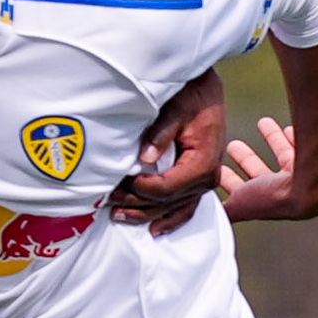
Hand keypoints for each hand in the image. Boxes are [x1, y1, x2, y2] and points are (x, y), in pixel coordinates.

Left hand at [107, 69, 225, 236]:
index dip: (139, 189)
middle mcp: (208, 177)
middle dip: (136, 203)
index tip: (118, 184)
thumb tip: (144, 158)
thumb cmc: (191, 95)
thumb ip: (160, 134)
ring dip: (147, 214)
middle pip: (167, 201)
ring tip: (119, 216)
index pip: (165, 187)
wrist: (207, 89)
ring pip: (174, 208)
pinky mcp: (200, 179)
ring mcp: (206, 181)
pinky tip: (155, 228)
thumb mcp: (174, 108)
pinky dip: (170, 219)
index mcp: (203, 162)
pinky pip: (186, 207)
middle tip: (109, 201)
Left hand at [218, 116, 317, 221]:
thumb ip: (226, 209)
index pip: (246, 194)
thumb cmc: (276, 196)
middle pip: (262, 174)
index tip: (222, 168)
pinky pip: (304, 146)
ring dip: (272, 139)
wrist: (312, 184)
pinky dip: (294, 137)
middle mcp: (287, 193)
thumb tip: (208, 213)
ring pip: (284, 156)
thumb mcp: (240, 204)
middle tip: (233, 146)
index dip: (231, 181)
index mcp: (269, 205)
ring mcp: (304, 177)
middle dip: (247, 159)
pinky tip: (287, 128)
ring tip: (262, 122)